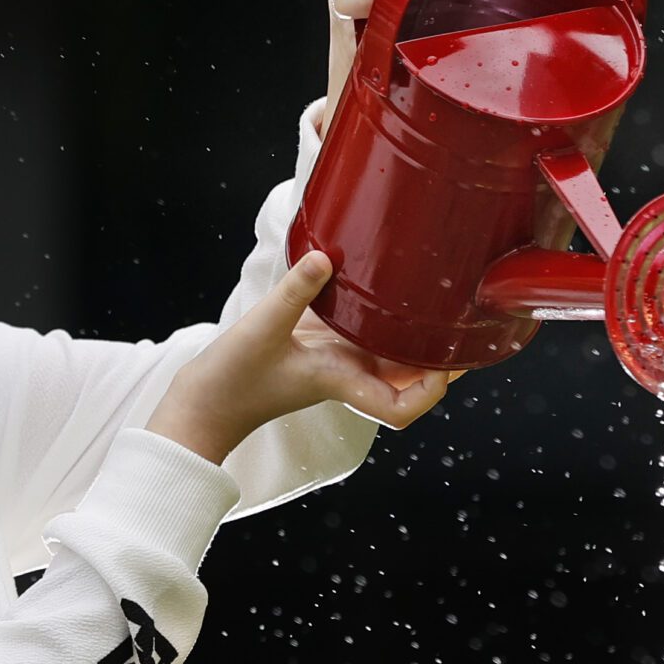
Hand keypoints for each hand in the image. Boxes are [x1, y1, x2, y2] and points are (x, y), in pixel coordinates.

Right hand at [146, 252, 457, 464]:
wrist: (201, 405)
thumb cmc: (230, 381)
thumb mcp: (262, 329)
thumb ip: (295, 291)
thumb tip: (327, 256)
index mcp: (340, 380)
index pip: (400, 408)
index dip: (431, 392)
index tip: (449, 364)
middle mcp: (344, 373)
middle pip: (406, 376)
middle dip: (436, 355)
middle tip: (462, 317)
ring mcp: (332, 360)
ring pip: (386, 352)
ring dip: (411, 333)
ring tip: (435, 296)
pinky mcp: (316, 347)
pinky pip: (359, 334)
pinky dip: (376, 317)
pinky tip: (380, 287)